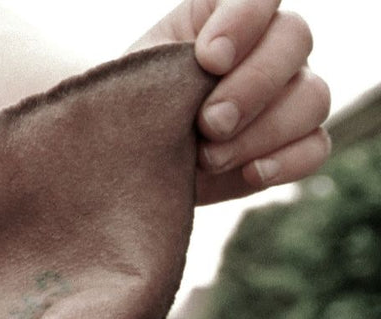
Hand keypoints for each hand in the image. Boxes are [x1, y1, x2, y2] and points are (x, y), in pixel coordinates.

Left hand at [133, 0, 331, 204]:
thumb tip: (205, 64)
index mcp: (228, 15)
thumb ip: (167, 61)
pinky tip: (248, 173)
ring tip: (208, 157)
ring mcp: (293, 92)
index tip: (209, 59)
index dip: (244, 21)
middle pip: (295, 39)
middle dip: (251, 85)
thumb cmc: (133, 108)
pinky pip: (316, 146)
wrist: (133, 164)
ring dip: (261, 132)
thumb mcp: (136, 76)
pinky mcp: (298, 142)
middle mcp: (271, 45)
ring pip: (312, 96)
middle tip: (208, 123)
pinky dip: (286, 162)